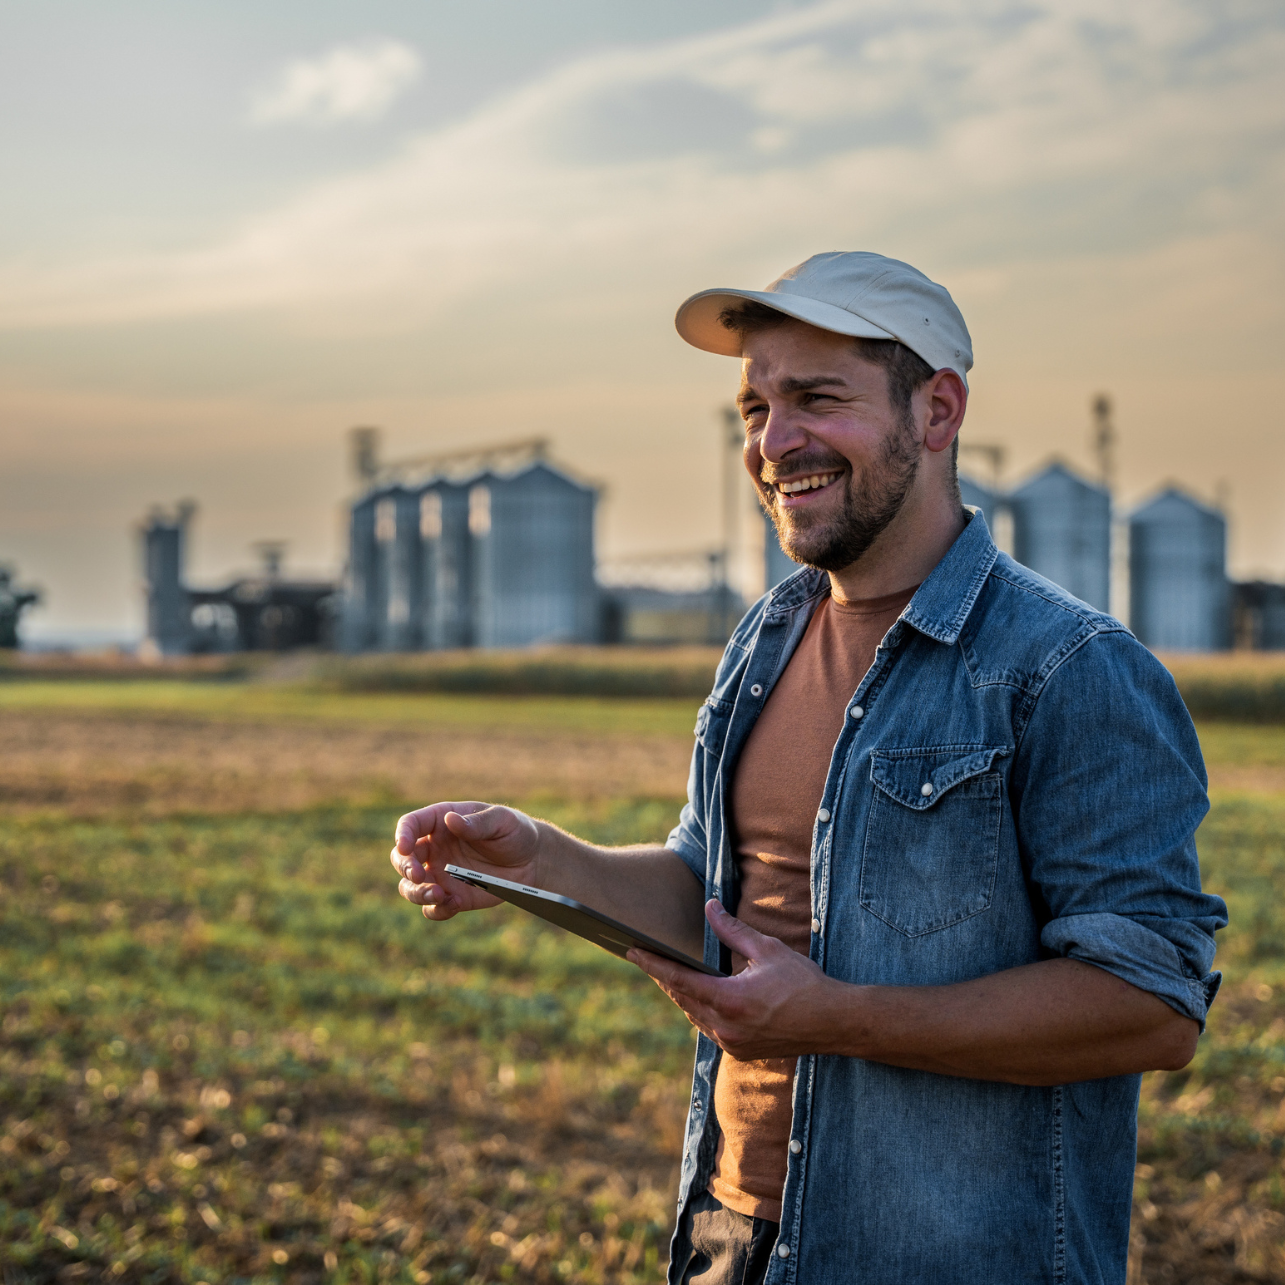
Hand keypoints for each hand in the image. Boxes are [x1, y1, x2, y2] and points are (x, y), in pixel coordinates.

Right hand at [390, 801, 540, 921]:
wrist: (531, 860)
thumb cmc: (514, 831)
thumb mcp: (501, 821)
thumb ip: (477, 823)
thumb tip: (450, 820)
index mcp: (441, 822)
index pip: (410, 824)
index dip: (402, 834)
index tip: (404, 846)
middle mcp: (434, 848)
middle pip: (401, 858)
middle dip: (405, 867)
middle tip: (420, 875)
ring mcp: (440, 874)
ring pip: (410, 887)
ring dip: (416, 893)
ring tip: (439, 895)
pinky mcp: (451, 896)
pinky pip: (432, 908)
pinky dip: (437, 910)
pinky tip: (454, 904)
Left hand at [628, 900, 845, 1059]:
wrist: (833, 1022)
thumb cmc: (803, 983)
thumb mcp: (767, 950)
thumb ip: (733, 930)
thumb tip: (710, 907)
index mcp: (729, 1000)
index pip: (679, 979)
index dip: (653, 964)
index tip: (632, 951)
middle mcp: (725, 1027)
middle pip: (682, 999)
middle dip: (664, 977)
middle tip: (646, 957)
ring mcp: (732, 1043)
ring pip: (694, 1015)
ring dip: (681, 995)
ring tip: (668, 974)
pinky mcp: (741, 1051)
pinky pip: (709, 1028)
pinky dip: (700, 1010)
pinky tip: (700, 997)